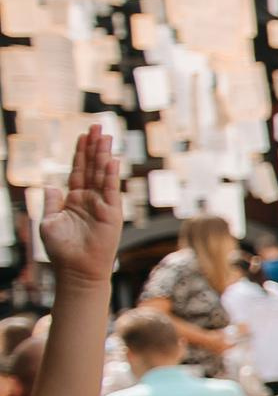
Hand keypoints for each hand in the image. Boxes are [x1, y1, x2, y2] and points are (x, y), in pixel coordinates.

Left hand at [36, 124, 123, 283]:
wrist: (75, 269)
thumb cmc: (61, 249)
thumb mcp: (48, 222)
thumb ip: (50, 202)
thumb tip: (51, 185)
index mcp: (73, 199)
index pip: (78, 170)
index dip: (80, 152)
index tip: (83, 134)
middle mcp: (89, 198)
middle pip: (91, 167)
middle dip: (93, 146)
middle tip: (97, 125)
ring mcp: (101, 205)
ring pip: (101, 174)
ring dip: (103, 155)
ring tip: (105, 136)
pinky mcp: (111, 214)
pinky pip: (110, 190)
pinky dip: (110, 175)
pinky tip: (110, 160)